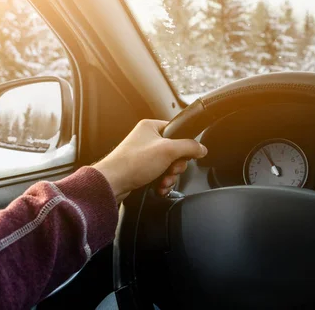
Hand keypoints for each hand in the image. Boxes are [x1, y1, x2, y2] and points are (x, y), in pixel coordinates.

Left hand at [93, 119, 207, 202]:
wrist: (112, 183)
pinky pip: (160, 175)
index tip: (185, 155)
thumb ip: (189, 147)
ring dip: (169, 177)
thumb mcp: (168, 150)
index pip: (177, 131)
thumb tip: (201, 148)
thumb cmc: (132, 163)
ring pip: (169, 166)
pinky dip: (162, 183)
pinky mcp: (141, 170)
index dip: (184, 145)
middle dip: (176, 166)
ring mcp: (143, 155)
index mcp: (151, 126)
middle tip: (170, 169)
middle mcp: (147, 139)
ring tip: (162, 181)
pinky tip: (159, 187)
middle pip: (175, 151)